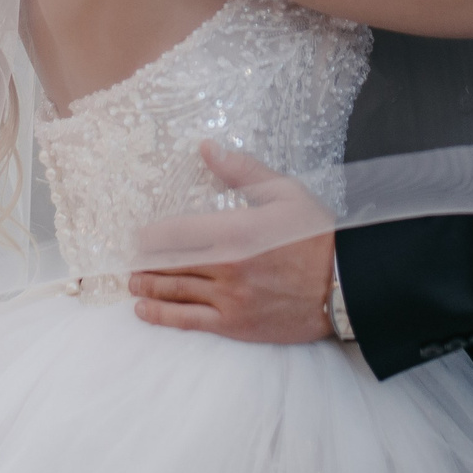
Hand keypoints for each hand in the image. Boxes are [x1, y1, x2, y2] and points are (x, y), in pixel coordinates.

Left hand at [128, 144, 336, 344]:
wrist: (345, 286)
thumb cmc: (317, 235)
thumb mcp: (284, 193)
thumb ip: (241, 172)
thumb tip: (208, 148)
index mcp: (236, 231)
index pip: (175, 232)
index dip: (149, 235)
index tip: (137, 235)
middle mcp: (227, 267)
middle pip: (169, 263)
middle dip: (143, 262)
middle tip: (128, 259)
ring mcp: (230, 299)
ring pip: (174, 291)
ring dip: (147, 286)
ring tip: (132, 281)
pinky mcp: (236, 324)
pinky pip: (189, 320)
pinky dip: (162, 315)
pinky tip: (143, 310)